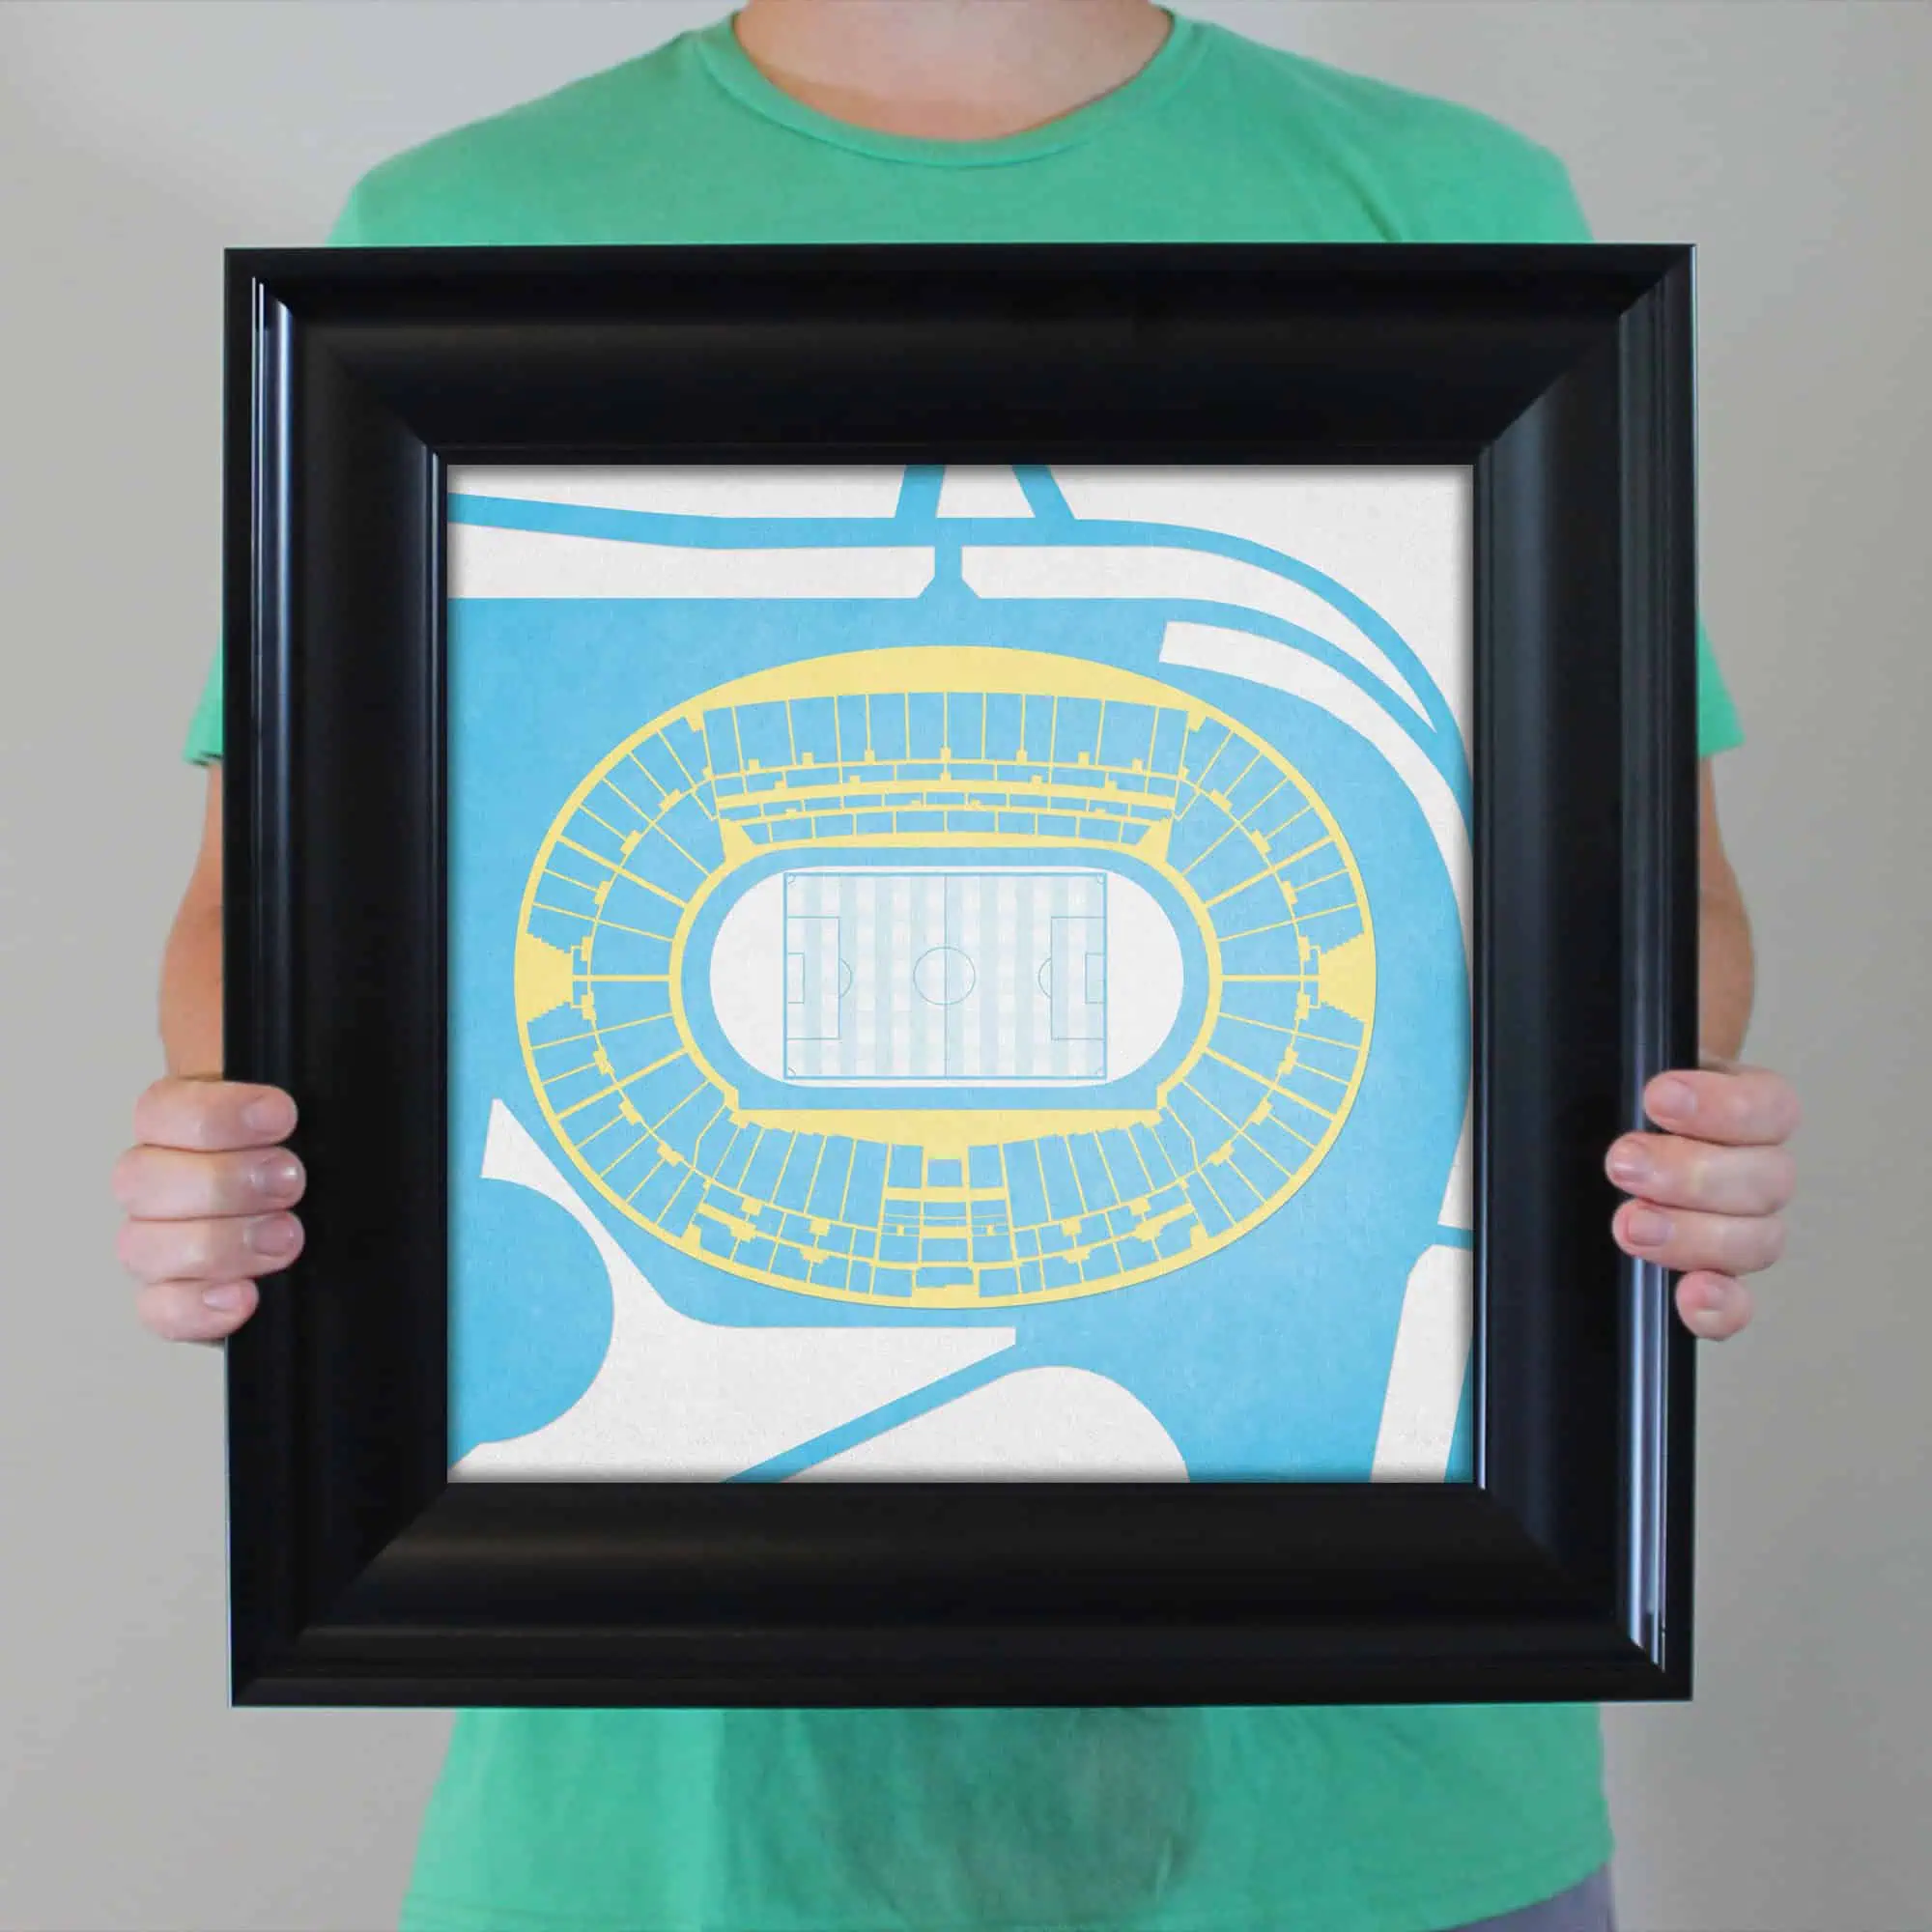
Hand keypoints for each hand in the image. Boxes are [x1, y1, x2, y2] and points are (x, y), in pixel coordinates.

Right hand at [112, 1076, 305, 1343]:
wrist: (347, 1228)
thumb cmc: (326, 1166)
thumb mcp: (318, 1123)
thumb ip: (303, 1104)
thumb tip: (288, 1103)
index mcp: (183, 1125)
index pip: (161, 1110)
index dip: (215, 1114)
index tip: (281, 1116)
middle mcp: (160, 1183)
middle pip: (140, 1179)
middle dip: (221, 1182)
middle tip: (290, 1181)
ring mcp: (159, 1245)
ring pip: (142, 1246)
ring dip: (217, 1243)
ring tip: (285, 1237)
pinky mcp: (176, 1301)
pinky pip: (159, 1310)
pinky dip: (197, 1307)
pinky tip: (245, 1297)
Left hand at [1605, 1053, 1798, 1338]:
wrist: (1615, 1138)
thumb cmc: (1628, 1108)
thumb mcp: (1630, 1078)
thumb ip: (1631, 1081)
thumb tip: (1610, 1082)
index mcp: (1746, 1111)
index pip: (1769, 1107)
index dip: (1722, 1105)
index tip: (1658, 1096)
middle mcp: (1755, 1169)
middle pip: (1766, 1180)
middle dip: (1690, 1174)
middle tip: (1625, 1164)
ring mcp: (1743, 1227)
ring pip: (1757, 1240)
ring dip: (1693, 1236)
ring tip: (1632, 1224)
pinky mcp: (1716, 1276)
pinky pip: (1737, 1303)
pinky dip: (1719, 1307)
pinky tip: (1691, 1297)